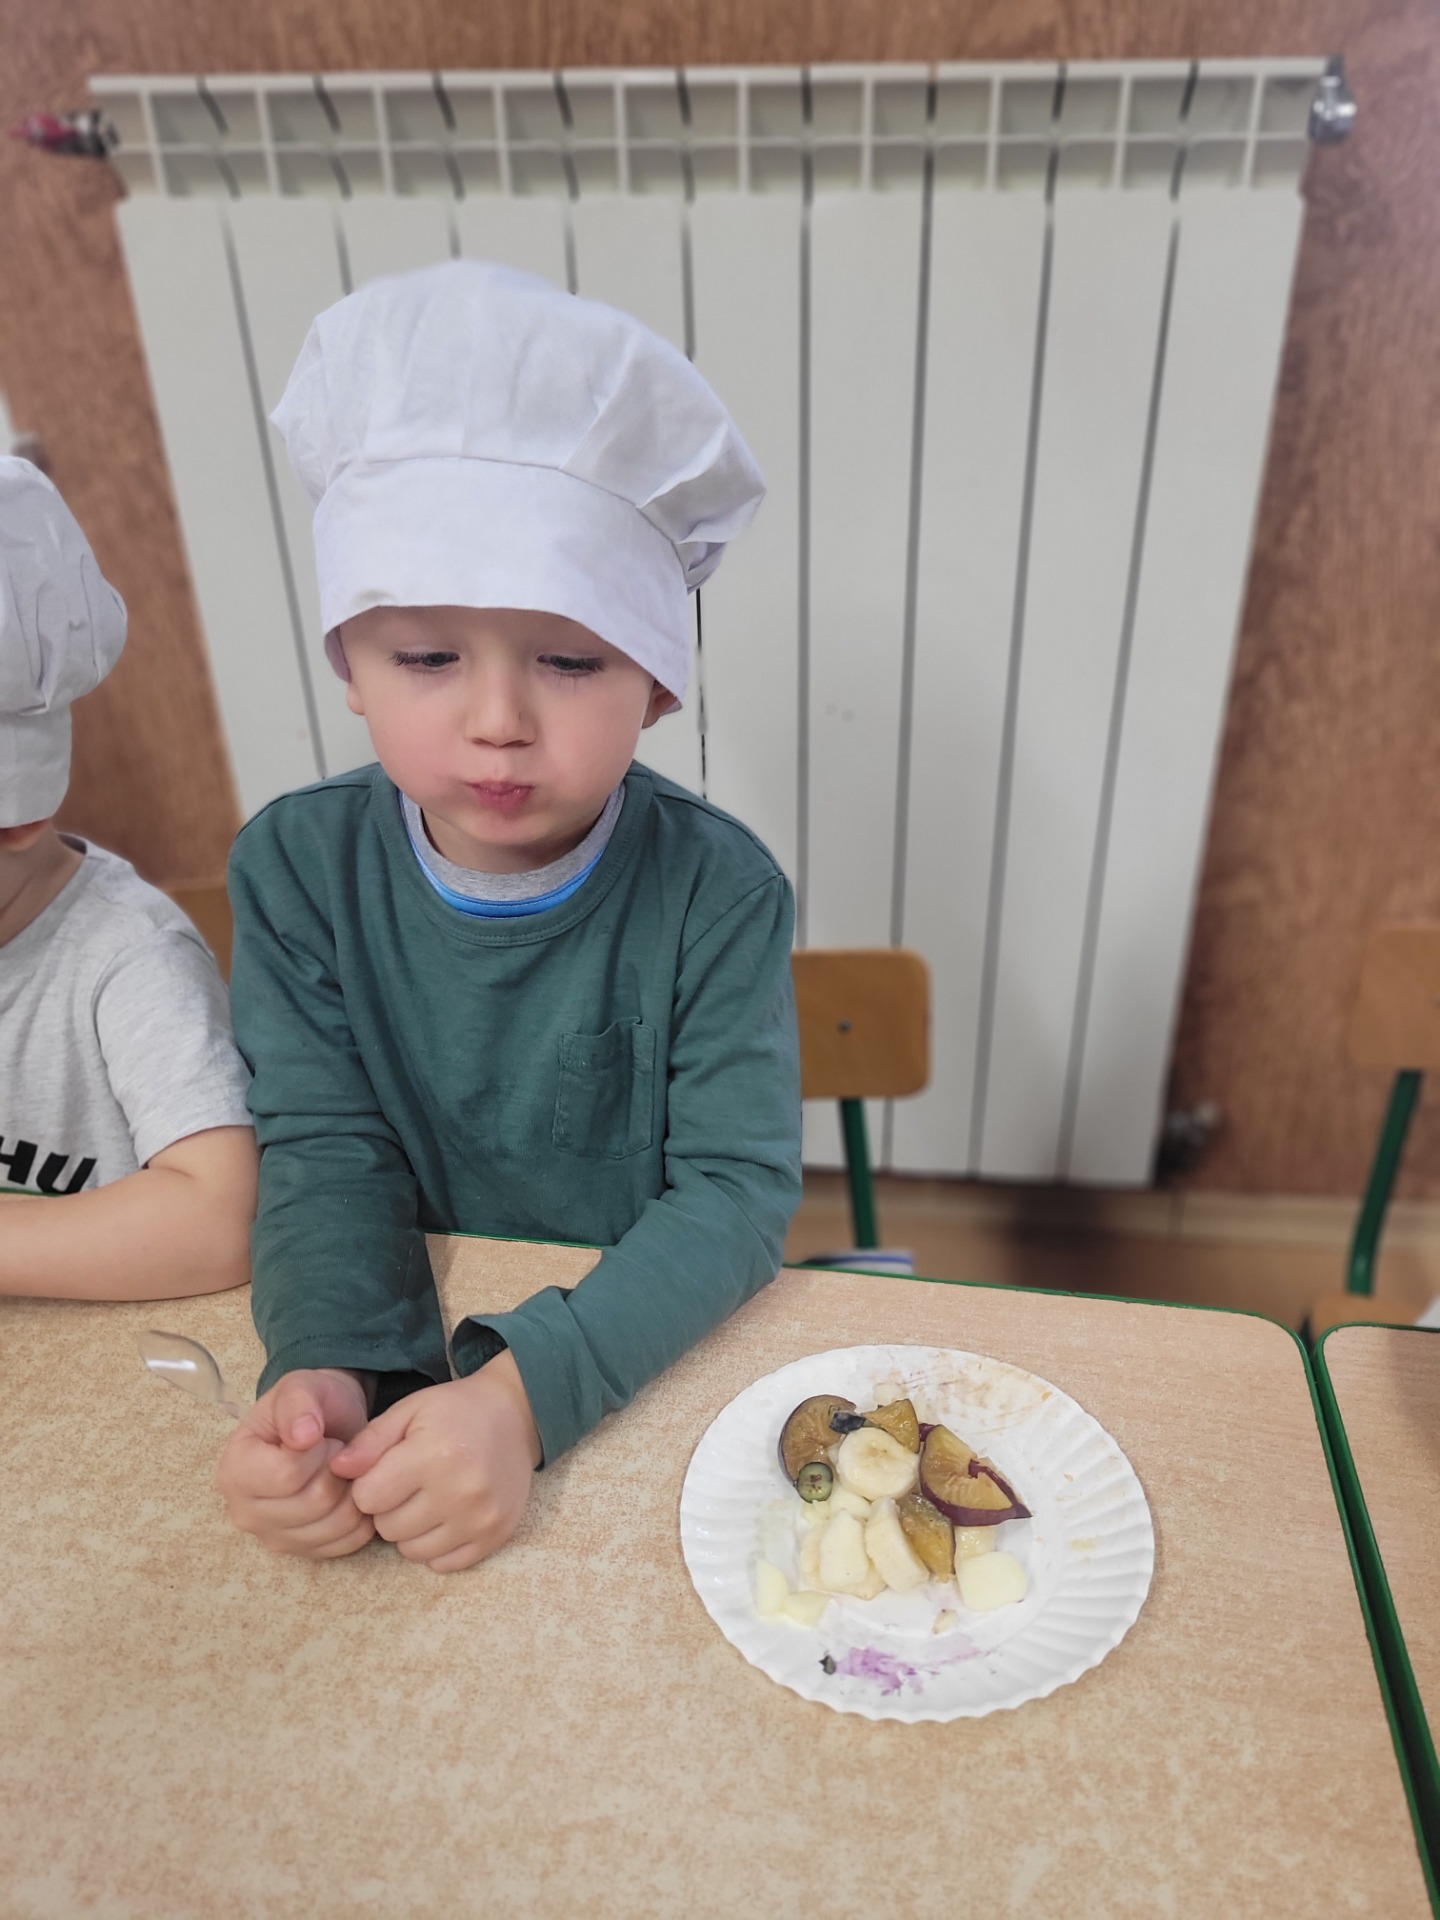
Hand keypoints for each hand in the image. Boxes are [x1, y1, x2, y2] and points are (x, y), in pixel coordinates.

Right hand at [216, 1367, 374, 1558]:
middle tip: (335, 1451)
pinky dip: (361, 1514)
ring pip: (337, 1524)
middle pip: (315, 1502)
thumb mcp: (300, 1387)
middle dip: (338, 1469)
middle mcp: (245, 1513)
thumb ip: (298, 1404)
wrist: (323, 1427)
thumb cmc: (307, 1406)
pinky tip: (349, 1490)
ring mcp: (274, 1538)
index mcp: (234, 1472)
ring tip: (342, 1468)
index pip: (287, 1476)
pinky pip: (349, 1541)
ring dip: (353, 1489)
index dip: (318, 1452)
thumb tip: (303, 1436)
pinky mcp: (304, 1552)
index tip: (320, 1436)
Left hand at [330, 1351, 540, 1573]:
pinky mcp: (495, 1535)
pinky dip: (437, 1546)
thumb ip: (370, 1441)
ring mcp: (480, 1517)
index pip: (368, 1498)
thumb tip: (336, 1470)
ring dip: (410, 1530)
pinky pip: (443, 1564)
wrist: (516, 1416)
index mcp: (433, 1454)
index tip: (383, 1472)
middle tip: (408, 1485)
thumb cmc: (455, 1411)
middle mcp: (459, 1490)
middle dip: (388, 1508)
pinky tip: (446, 1516)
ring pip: (412, 1551)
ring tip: (427, 1499)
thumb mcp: (409, 1411)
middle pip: (388, 1529)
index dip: (368, 1486)